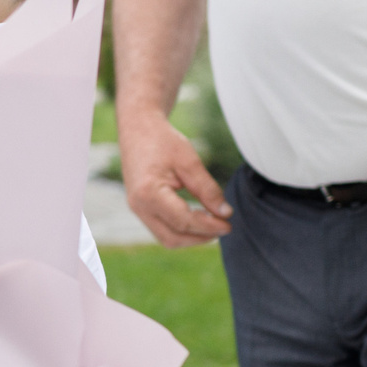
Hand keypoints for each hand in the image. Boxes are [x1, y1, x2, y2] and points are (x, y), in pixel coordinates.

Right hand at [120, 118, 230, 247]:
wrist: (138, 128)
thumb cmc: (163, 141)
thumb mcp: (190, 161)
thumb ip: (207, 189)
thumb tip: (225, 213)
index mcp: (149, 193)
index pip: (183, 221)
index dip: (208, 226)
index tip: (229, 224)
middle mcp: (139, 206)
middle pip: (173, 238)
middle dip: (200, 237)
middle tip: (224, 228)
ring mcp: (137, 209)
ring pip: (166, 238)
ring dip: (191, 237)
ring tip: (213, 226)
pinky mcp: (141, 208)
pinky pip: (162, 229)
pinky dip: (182, 230)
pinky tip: (199, 220)